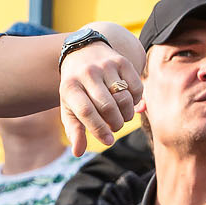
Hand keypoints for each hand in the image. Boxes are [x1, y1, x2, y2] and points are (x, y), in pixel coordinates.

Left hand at [57, 24, 144, 152]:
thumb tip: (78, 152)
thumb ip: (74, 130)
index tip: (109, 141)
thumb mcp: (69, 107)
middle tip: (115, 127)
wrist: (84, 52)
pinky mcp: (121, 61)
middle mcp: (87, 73)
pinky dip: (136, 100)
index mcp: (70, 87)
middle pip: (107, 106)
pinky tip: (128, 102)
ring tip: (121, 116)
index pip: (86, 111)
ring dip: (127, 114)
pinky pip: (136, 87)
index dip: (99, 129)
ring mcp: (105, 65)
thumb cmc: (77, 88)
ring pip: (123, 98)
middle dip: (115, 123)